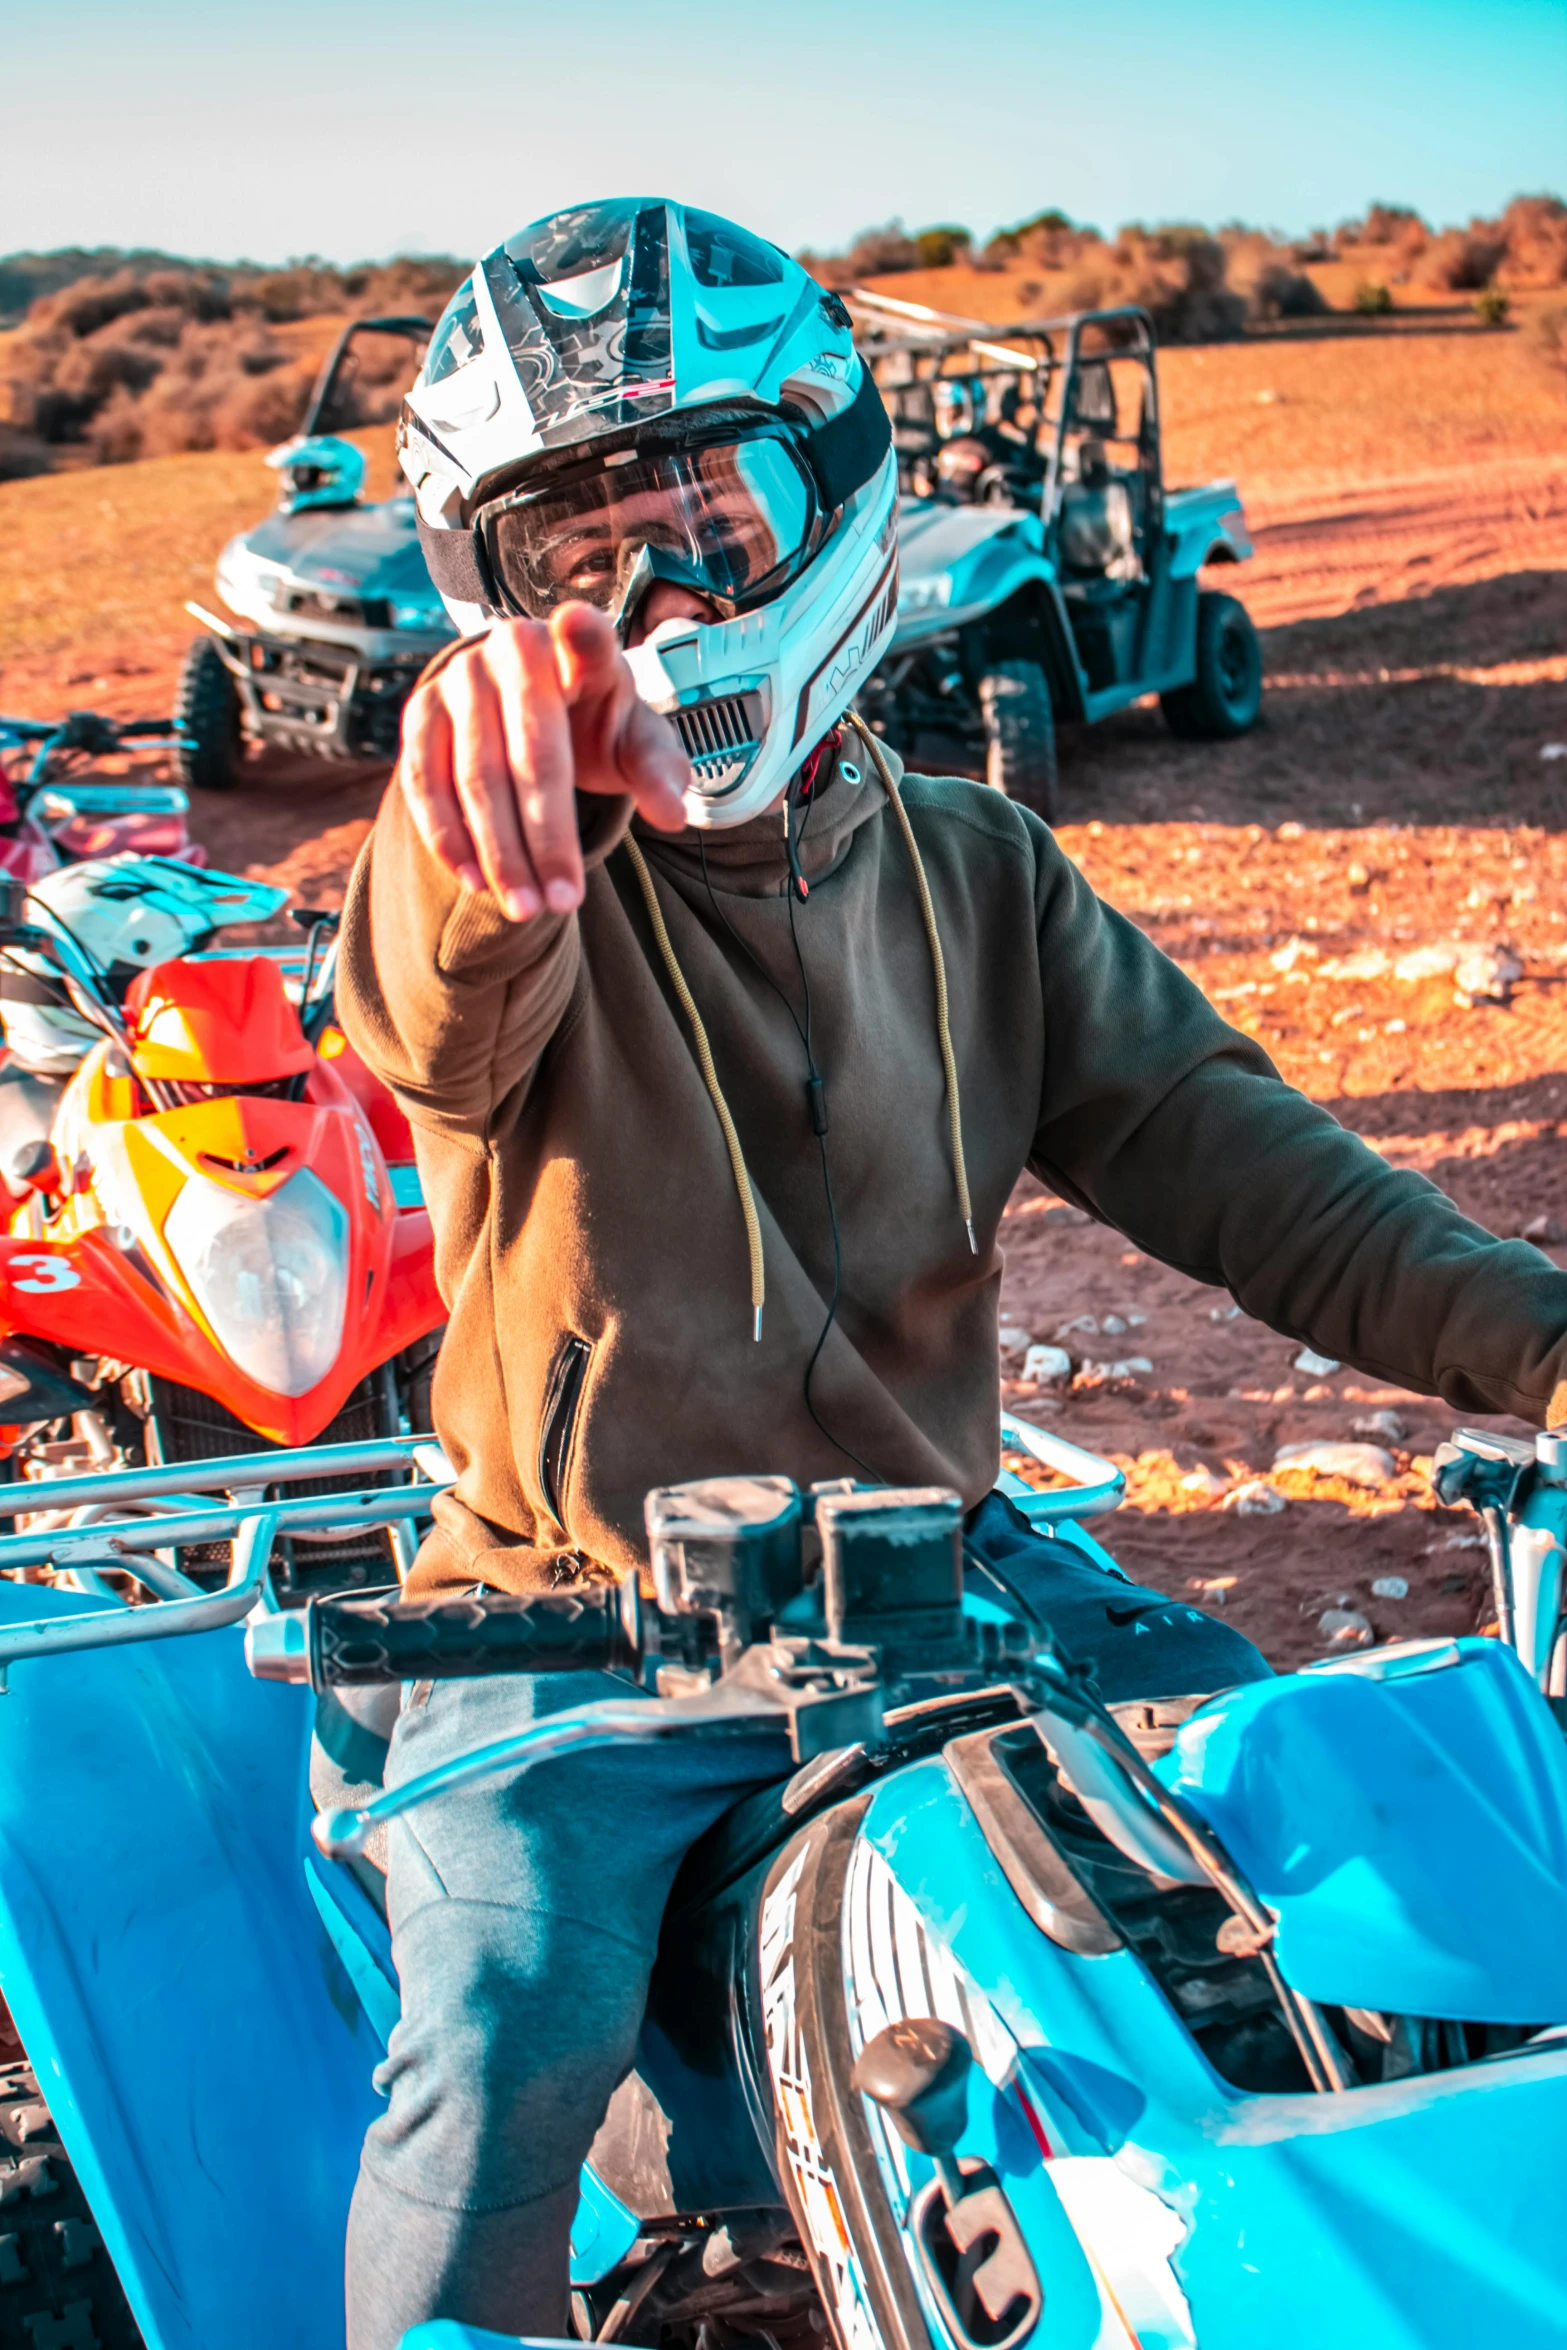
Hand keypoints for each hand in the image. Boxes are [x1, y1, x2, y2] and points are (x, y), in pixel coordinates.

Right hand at [397, 602, 688, 920]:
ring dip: (499, 853)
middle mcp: (512, 650)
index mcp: (579, 648)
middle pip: (528, 753)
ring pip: (472, 778)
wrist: (531, 706)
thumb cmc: (595, 724)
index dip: (580, 635)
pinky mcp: (420, 712)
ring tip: (525, 908)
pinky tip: (475, 880)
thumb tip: (672, 814)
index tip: (577, 624)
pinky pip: (423, 782)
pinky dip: (447, 837)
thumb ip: (658, 772)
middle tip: (564, 902)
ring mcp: (458, 679)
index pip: (585, 640)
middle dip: (545, 837)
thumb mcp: (636, 743)